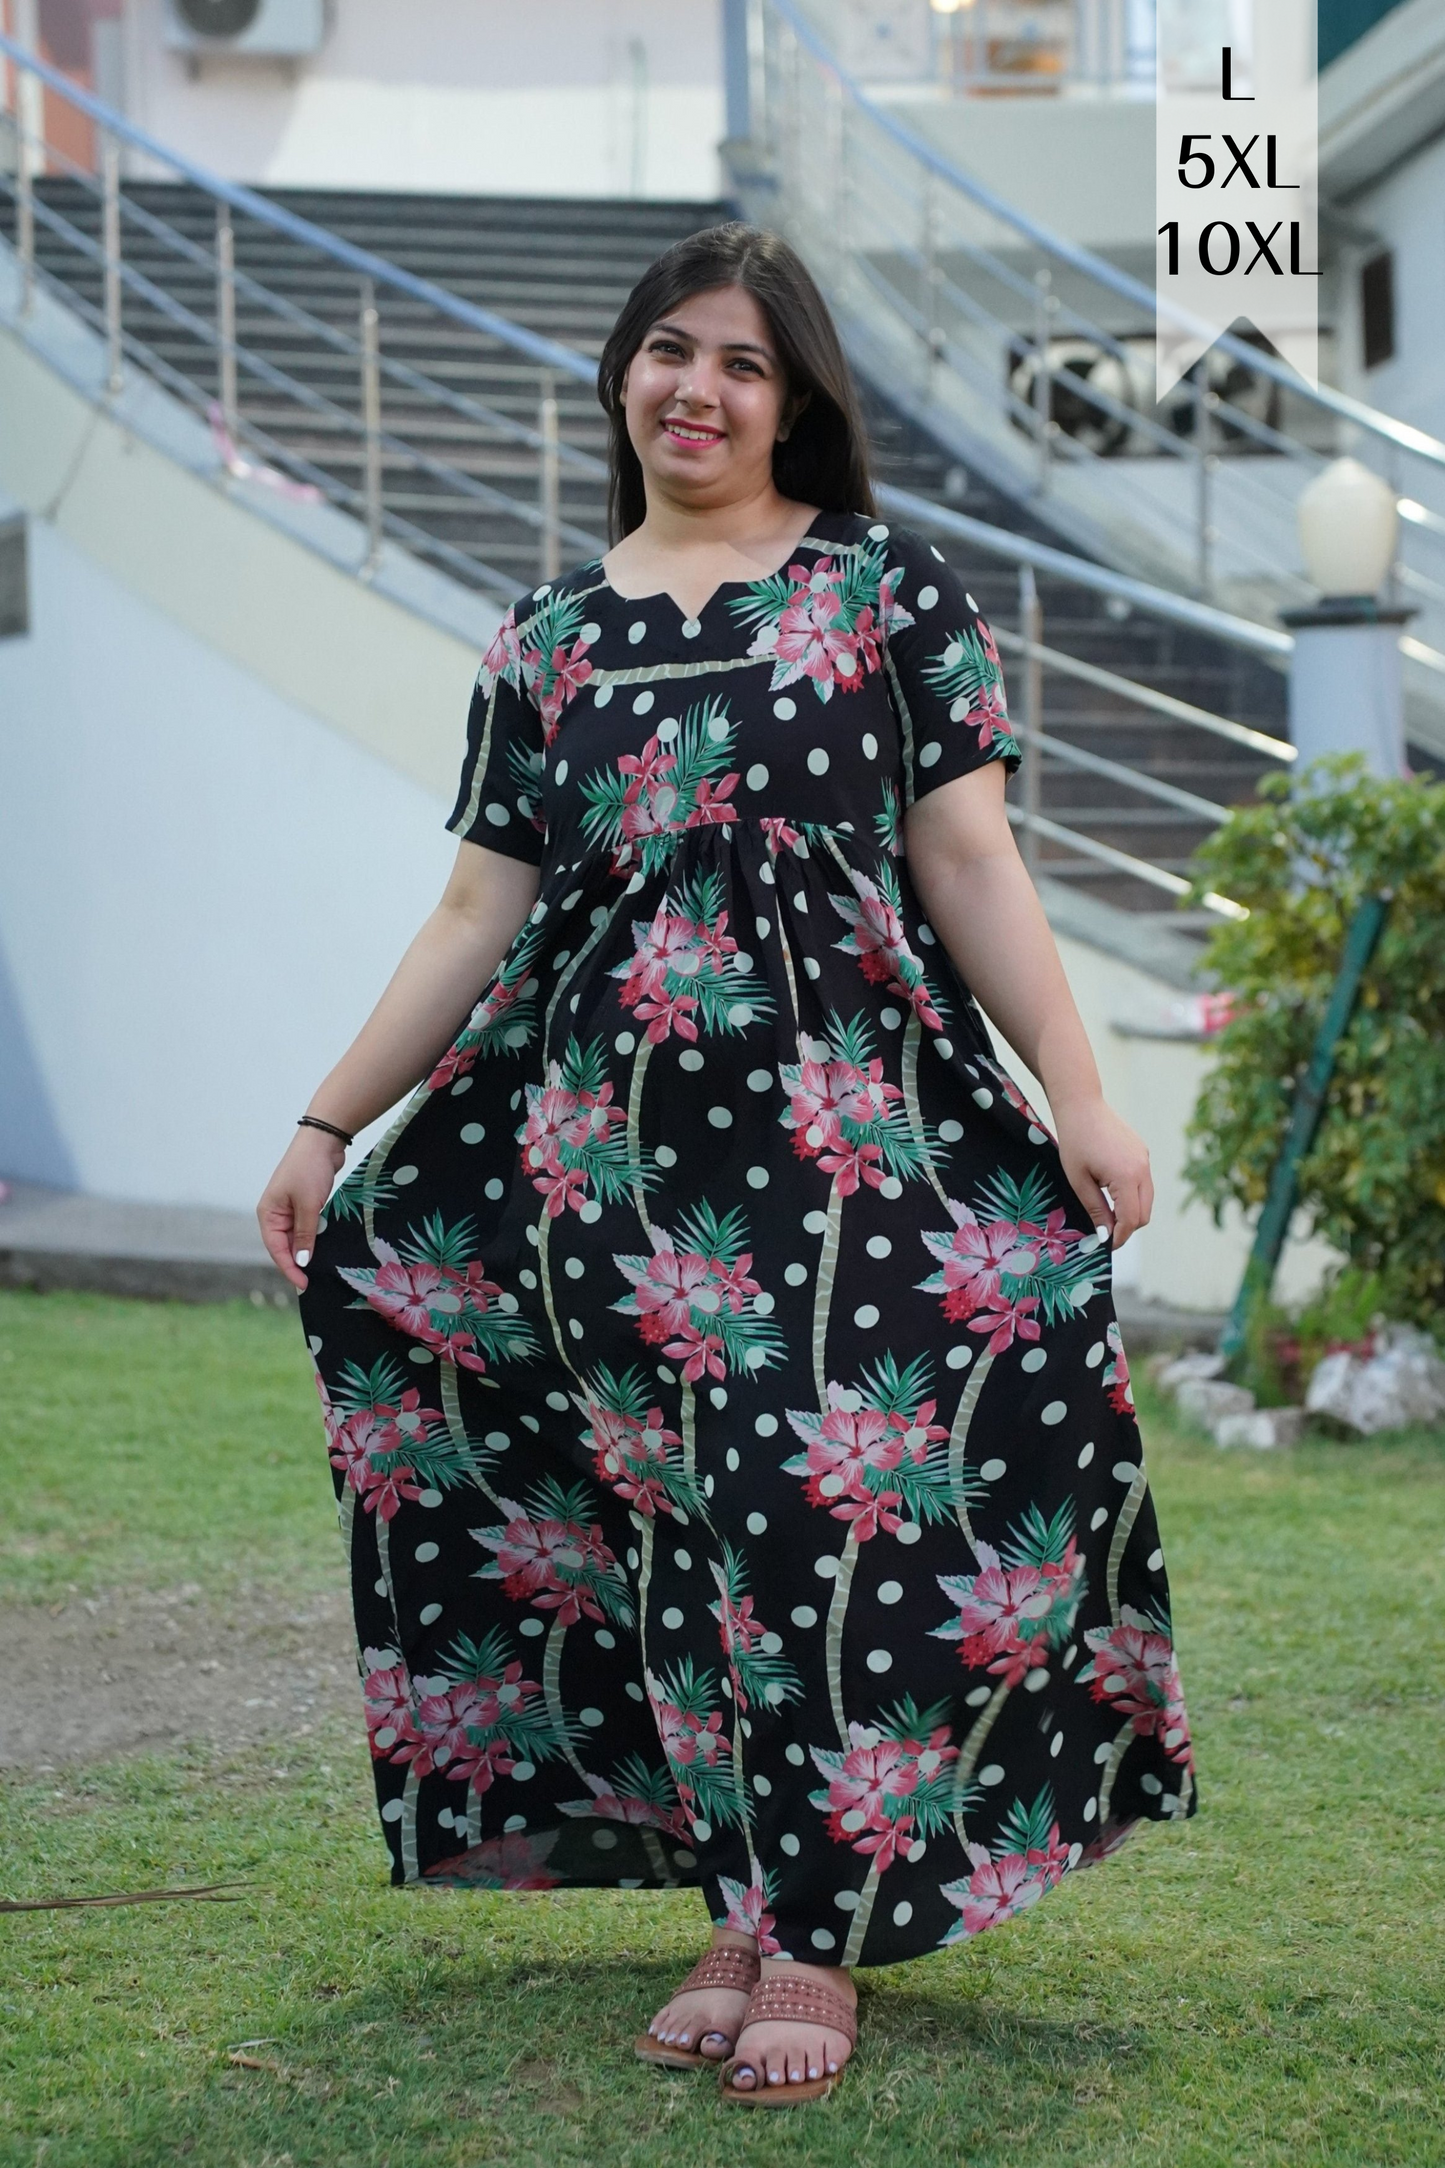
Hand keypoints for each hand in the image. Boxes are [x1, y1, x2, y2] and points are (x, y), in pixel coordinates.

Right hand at [257, 1126, 345, 1290]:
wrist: (323, 1141)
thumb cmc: (310, 1169)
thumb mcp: (308, 1205)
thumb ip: (306, 1235)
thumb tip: (303, 1262)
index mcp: (268, 1214)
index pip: (276, 1249)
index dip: (289, 1268)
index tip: (304, 1285)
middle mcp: (275, 1214)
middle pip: (285, 1246)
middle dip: (298, 1264)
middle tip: (314, 1282)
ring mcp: (290, 1209)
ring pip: (297, 1238)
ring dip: (307, 1252)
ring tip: (320, 1271)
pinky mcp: (304, 1204)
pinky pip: (307, 1229)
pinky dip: (314, 1239)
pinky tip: (324, 1251)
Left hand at [1052, 1097, 1152, 1250]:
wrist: (1082, 1105)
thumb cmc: (1074, 1141)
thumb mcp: (1079, 1180)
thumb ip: (1095, 1209)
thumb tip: (1105, 1235)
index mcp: (1128, 1176)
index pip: (1132, 1219)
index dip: (1120, 1237)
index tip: (1105, 1247)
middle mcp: (1143, 1168)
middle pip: (1144, 1213)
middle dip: (1127, 1227)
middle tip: (1105, 1234)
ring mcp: (1145, 1159)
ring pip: (1147, 1199)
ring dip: (1130, 1211)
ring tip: (1107, 1214)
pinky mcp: (1142, 1153)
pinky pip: (1143, 1183)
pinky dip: (1132, 1194)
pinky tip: (1110, 1192)